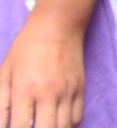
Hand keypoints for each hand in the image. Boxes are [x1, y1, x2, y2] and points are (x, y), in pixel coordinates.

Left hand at [0, 11, 85, 127]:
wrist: (58, 26)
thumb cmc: (26, 48)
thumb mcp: (4, 73)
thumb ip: (0, 103)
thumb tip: (2, 124)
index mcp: (25, 90)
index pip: (20, 127)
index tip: (16, 127)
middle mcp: (49, 94)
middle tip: (31, 126)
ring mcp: (68, 92)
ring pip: (64, 127)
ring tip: (43, 124)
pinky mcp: (80, 88)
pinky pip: (78, 118)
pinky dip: (68, 125)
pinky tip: (57, 121)